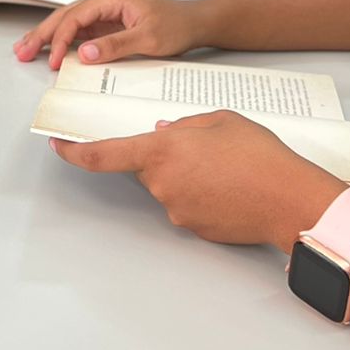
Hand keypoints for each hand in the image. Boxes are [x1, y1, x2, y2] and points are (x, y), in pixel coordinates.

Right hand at [14, 0, 204, 69]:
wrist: (196, 23)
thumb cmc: (177, 26)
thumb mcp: (148, 39)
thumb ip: (115, 46)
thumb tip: (82, 53)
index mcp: (112, 0)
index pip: (76, 17)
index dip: (60, 38)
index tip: (53, 59)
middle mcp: (105, 3)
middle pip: (65, 16)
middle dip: (42, 34)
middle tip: (22, 51)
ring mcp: (106, 14)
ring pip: (68, 22)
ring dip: (47, 36)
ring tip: (25, 49)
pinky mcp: (109, 25)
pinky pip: (80, 31)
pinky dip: (62, 40)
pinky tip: (50, 50)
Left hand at [51, 111, 346, 250]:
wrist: (291, 201)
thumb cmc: (260, 155)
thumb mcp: (220, 120)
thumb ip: (185, 124)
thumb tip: (166, 131)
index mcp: (161, 151)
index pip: (104, 154)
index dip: (76, 151)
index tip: (58, 145)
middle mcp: (162, 184)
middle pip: (147, 168)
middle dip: (166, 157)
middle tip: (205, 149)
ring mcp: (177, 210)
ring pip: (170, 187)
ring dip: (188, 176)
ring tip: (228, 168)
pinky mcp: (195, 229)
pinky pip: (189, 206)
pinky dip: (203, 195)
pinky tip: (232, 188)